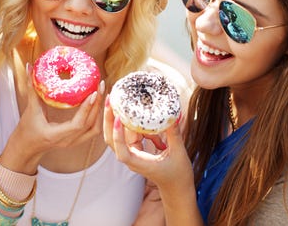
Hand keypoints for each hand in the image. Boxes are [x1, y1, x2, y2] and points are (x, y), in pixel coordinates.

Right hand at [0, 65, 104, 173]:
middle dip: (98, 104)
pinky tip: (99, 102)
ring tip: (103, 92)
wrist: (27, 147)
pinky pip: (93, 129)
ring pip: (94, 128)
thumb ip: (31, 88)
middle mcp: (68, 141)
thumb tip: (30, 67)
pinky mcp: (78, 140)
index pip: (77, 124)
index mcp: (55, 135)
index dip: (87, 108)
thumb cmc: (27, 129)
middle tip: (101, 85)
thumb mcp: (30, 109)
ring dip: (100, 110)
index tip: (93, 92)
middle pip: (90, 124)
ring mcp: (74, 142)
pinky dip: (98, 116)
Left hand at [104, 100, 202, 224]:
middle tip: (110, 99)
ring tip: (115, 100)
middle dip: (109, 119)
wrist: (176, 187)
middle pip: (113, 139)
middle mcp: (132, 158)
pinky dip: (130, 122)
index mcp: (140, 163)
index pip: (122, 152)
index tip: (118, 119)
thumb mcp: (179, 153)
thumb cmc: (178, 174)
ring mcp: (132, 153)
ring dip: (115, 118)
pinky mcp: (135, 148)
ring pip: (118, 134)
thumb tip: (174, 115)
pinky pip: (129, 132)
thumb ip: (174, 134)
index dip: (118, 136)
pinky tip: (132, 109)